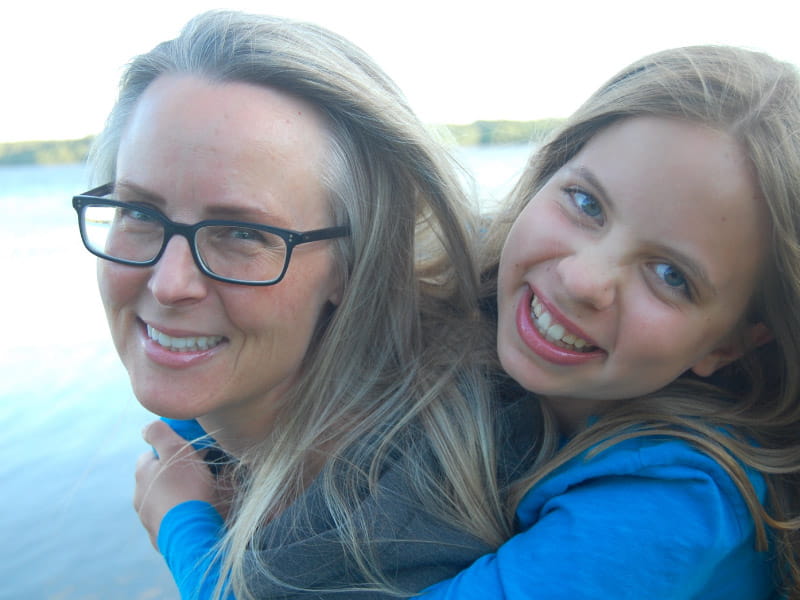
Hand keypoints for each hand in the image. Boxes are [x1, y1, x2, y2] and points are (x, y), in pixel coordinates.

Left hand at [134, 419, 225, 548]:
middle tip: (201, 474)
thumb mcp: (175, 449)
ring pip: (165, 500)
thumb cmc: (187, 488)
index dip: (172, 450)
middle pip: (159, 478)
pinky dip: (182, 516)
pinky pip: (172, 521)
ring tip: (202, 497)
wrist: (192, 534)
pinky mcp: (161, 538)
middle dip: (176, 475)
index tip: (191, 454)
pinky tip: (197, 515)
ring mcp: (149, 520)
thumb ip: (159, 432)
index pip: (152, 454)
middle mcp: (140, 497)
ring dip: (179, 496)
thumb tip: (146, 428)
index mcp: (142, 473)